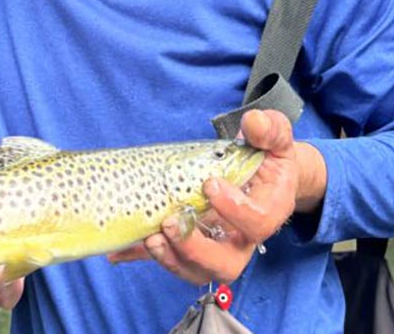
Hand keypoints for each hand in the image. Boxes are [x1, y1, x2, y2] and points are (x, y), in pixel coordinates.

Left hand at [108, 109, 326, 284]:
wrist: (264, 173)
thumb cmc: (268, 156)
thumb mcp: (275, 137)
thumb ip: (269, 129)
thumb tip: (255, 124)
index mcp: (269, 211)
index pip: (257, 223)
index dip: (234, 209)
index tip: (210, 185)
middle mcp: (243, 237)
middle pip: (226, 263)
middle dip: (195, 248)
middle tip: (171, 223)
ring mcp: (217, 245)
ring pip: (197, 270)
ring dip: (171, 258)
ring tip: (150, 238)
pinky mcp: (192, 244)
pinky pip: (169, 257)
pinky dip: (142, 255)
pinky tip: (119, 249)